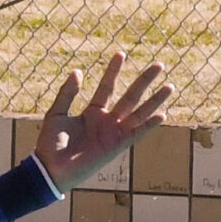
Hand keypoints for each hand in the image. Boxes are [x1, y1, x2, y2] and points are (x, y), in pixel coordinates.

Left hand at [33, 52, 172, 191]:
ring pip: (139, 112)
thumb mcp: (56, 113)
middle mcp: (107, 121)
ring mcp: (114, 133)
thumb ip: (67, 93)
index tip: (121, 53)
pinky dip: (149, 125)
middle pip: (131, 96)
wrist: (51, 168)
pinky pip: (137, 133)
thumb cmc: (51, 143)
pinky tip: (162, 115)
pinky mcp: (117, 146)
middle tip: (159, 65)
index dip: (113, 70)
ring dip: (155, 100)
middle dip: (145, 80)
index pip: (108, 86)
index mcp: (93, 112)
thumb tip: (78, 71)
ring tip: (169, 86)